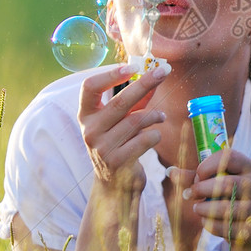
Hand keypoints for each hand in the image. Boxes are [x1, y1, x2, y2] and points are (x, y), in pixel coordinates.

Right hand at [78, 63, 167, 188]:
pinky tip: (155, 135)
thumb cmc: (118, 144)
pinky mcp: (118, 162)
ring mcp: (102, 148)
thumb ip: (135, 100)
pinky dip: (155, 134)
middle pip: (119, 102)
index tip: (131, 66)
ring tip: (161, 117)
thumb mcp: (121, 120)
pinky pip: (144, 139)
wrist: (113, 185)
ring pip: (136, 121)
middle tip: (164, 71)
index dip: (109, 75)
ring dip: (154, 115)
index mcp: (86, 115)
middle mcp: (89, 130)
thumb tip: (154, 74)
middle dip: (145, 84)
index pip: (89, 87)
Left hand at [174, 148, 250, 248]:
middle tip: (190, 194)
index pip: (229, 157)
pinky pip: (224, 227)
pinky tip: (207, 221)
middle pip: (226, 183)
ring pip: (224, 207)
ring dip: (203, 208)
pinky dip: (210, 224)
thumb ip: (194, 177)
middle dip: (201, 189)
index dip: (207, 166)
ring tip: (197, 208)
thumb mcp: (216, 183)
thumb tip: (169, 172)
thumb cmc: (230, 198)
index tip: (197, 176)